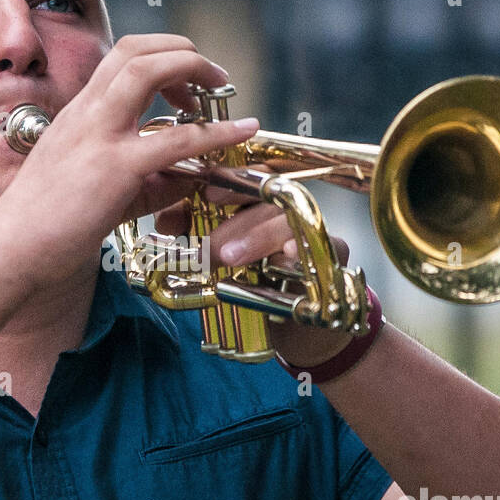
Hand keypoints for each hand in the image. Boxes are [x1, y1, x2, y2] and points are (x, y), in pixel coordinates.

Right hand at [0, 34, 258, 287]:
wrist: (11, 249)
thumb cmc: (45, 225)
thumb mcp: (99, 191)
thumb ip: (147, 181)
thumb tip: (190, 177)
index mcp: (80, 114)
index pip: (122, 57)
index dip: (163, 57)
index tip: (186, 88)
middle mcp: (87, 114)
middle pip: (136, 49)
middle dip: (183, 51)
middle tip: (213, 80)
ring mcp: (99, 136)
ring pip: (148, 70)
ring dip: (194, 70)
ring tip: (222, 90)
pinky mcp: (115, 168)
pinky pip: (176, 139)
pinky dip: (215, 132)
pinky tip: (240, 133)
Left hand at [152, 180, 355, 367]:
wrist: (287, 321)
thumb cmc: (250, 280)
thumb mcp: (214, 254)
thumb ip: (192, 232)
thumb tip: (166, 219)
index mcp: (259, 202)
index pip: (248, 178)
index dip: (229, 181)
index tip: (206, 193)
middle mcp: (287, 208)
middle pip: (269, 196)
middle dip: (237, 219)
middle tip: (212, 244)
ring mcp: (311, 227)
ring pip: (288, 220)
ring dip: (257, 238)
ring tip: (230, 258)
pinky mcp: (332, 250)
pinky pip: (320, 244)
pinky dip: (297, 250)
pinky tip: (283, 258)